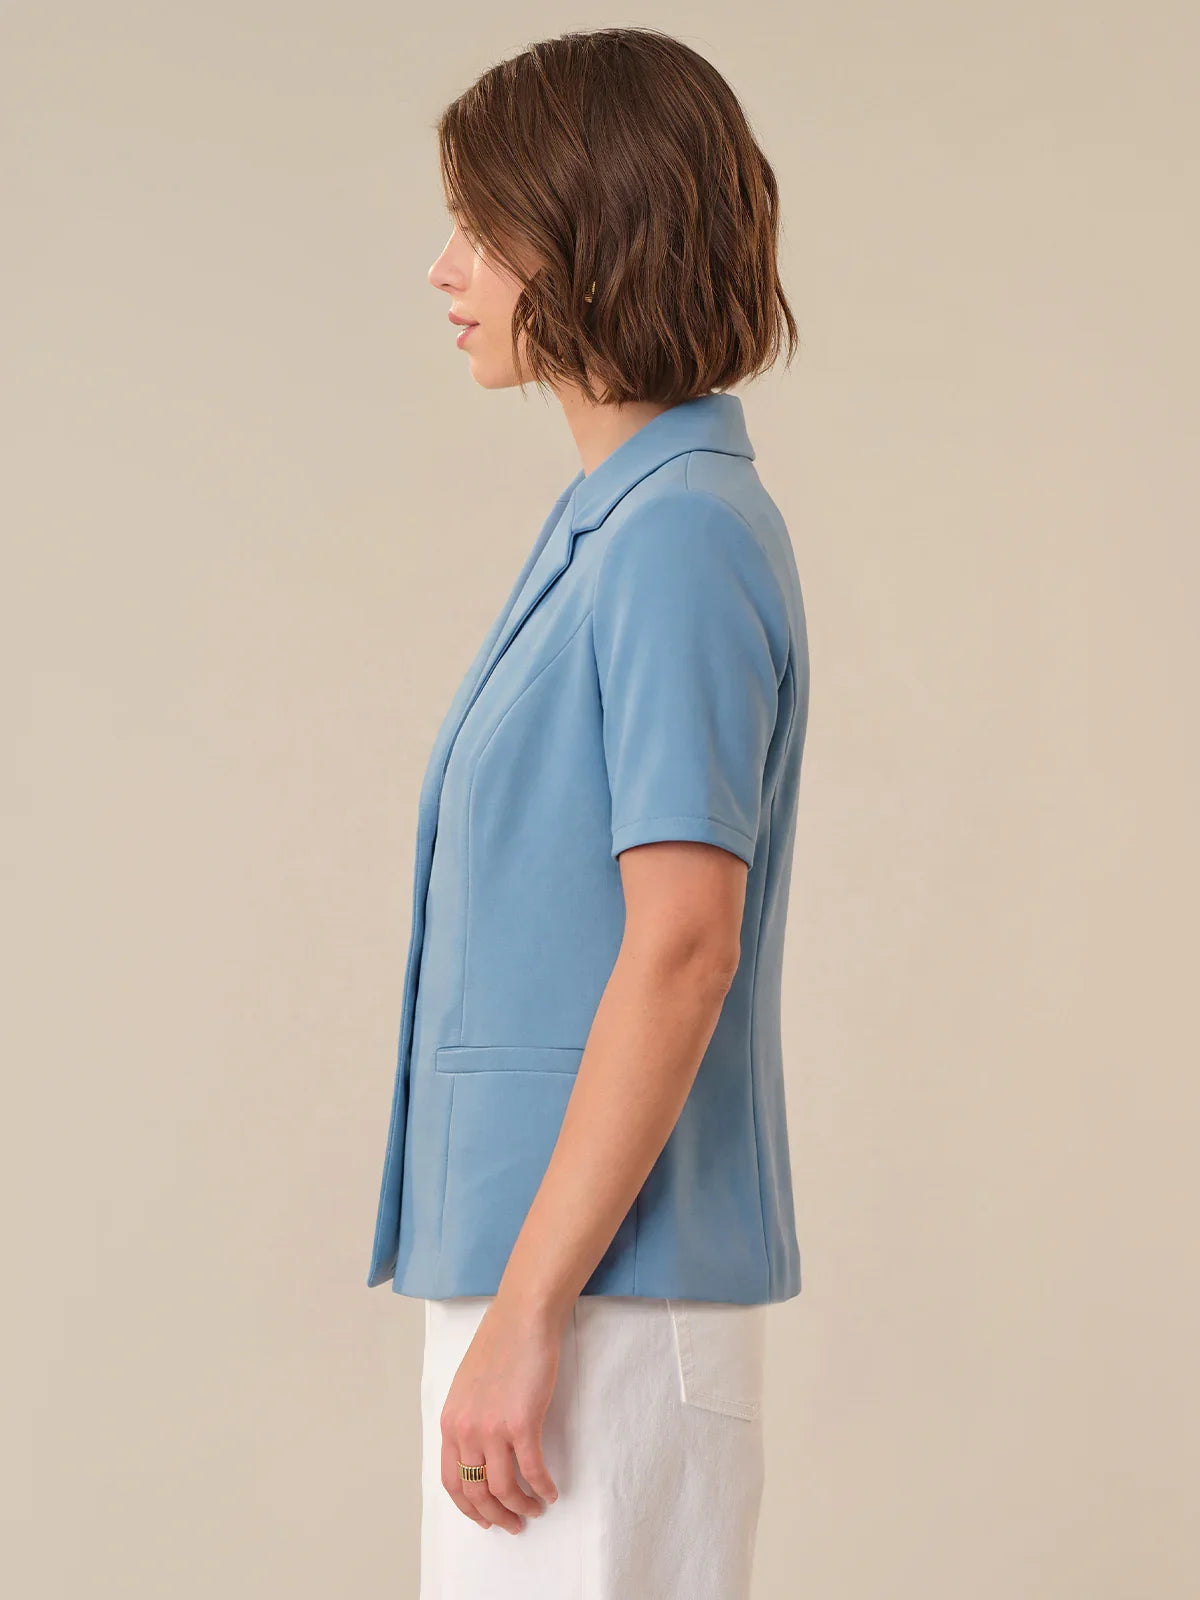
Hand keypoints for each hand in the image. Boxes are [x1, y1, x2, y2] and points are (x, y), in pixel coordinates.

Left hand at [439, 1295, 563, 1532]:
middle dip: (495, 1516)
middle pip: (476, 1492)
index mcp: (450, 1422)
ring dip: (520, 1507)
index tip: (485, 1519)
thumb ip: (468, 1418)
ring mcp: (493, 1428)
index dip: (469, 1508)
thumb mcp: (467, 1386)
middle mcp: (466, 1430)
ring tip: (534, 1510)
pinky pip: (532, 1471)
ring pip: (504, 1488)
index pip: (451, 1482)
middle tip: (513, 1525)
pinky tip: (551, 1493)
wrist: (522, 1318)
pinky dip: (542, 1488)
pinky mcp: (522, 1423)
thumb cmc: (500, 1344)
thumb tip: (478, 1451)